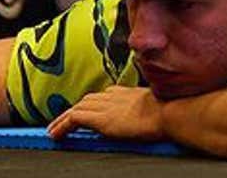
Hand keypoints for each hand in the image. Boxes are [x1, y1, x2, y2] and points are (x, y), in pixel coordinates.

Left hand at [47, 86, 163, 141]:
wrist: (169, 113)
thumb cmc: (171, 111)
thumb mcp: (159, 106)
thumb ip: (150, 109)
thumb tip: (157, 116)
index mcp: (129, 92)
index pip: (105, 94)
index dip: (93, 103)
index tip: (88, 110)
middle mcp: (114, 95)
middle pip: (87, 100)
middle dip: (75, 109)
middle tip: (63, 121)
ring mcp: (106, 106)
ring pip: (77, 108)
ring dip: (63, 118)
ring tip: (54, 130)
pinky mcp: (100, 118)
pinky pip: (73, 119)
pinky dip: (62, 126)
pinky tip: (55, 135)